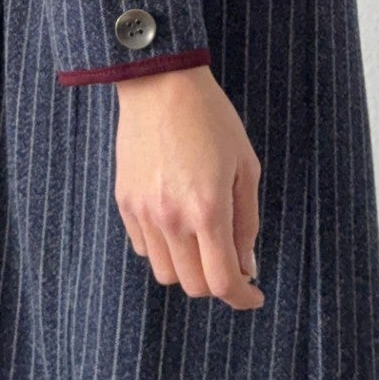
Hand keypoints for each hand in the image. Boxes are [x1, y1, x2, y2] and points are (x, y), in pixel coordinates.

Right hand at [113, 66, 264, 310]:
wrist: (160, 82)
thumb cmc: (210, 117)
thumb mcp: (246, 165)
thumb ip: (247, 220)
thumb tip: (246, 264)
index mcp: (208, 209)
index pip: (222, 281)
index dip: (242, 298)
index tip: (253, 295)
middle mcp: (172, 218)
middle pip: (193, 285)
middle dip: (217, 282)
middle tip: (230, 259)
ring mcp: (144, 211)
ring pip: (165, 272)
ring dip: (188, 268)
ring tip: (200, 239)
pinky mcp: (125, 201)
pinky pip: (143, 247)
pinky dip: (162, 248)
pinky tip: (175, 223)